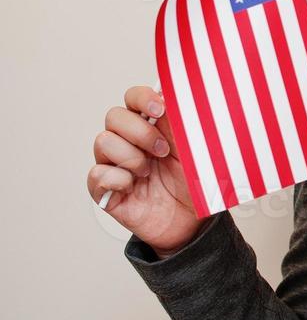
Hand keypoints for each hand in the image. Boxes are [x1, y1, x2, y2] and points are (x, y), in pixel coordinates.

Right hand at [87, 86, 203, 256]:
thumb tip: (177, 97)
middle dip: (140, 131)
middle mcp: (129, 141)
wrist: (191, 222)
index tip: (160, 108)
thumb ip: (185, 124)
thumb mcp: (196, 150)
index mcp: (152, 126)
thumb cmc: (193, 183)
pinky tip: (133, 186)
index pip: (133, 98)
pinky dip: (117, 179)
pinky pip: (96, 174)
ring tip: (149, 172)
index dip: (142, 98)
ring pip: (102, 141)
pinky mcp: (105, 189)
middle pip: (114, 116)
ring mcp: (114, 164)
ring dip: (131, 156)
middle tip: (163, 150)